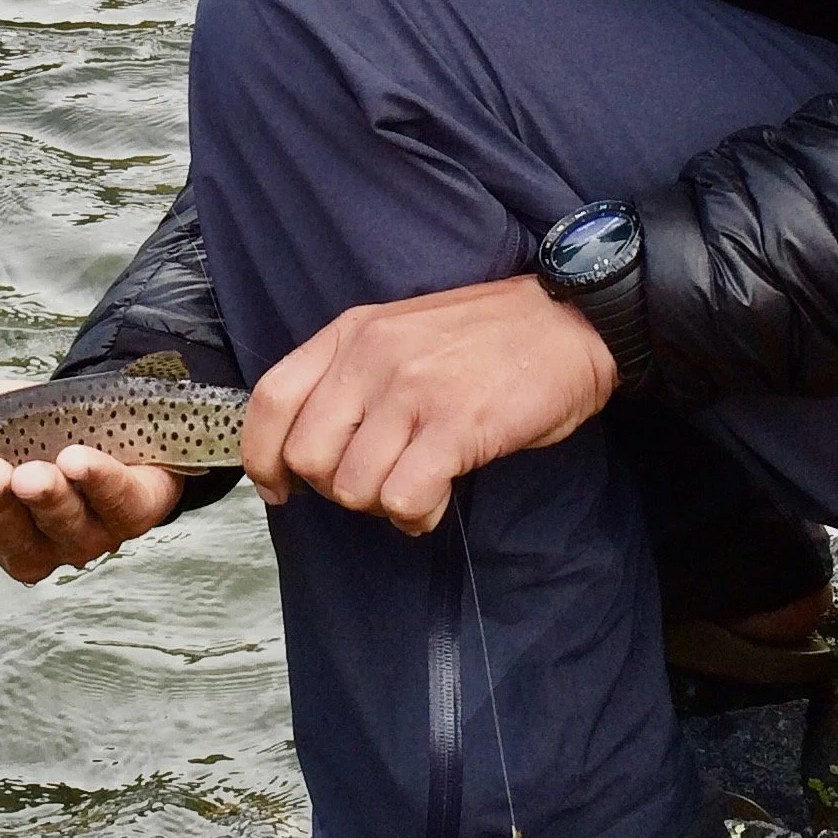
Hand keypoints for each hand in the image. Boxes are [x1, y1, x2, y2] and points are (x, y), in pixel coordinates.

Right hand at [0, 379, 182, 583]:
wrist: (103, 396)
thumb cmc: (18, 421)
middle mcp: (38, 541)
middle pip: (13, 544)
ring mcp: (90, 530)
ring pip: (68, 534)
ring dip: (49, 502)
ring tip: (36, 471)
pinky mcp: (137, 507)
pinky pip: (121, 506)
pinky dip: (103, 486)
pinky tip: (86, 459)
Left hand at [242, 276, 616, 535]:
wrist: (573, 321)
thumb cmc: (492, 337)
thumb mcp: (402, 330)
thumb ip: (352, 374)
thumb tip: (308, 447)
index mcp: (352, 332)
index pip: (271, 400)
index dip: (263, 457)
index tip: (282, 488)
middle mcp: (373, 357)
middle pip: (308, 457)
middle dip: (338, 488)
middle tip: (381, 481)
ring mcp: (414, 390)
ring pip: (353, 488)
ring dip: (384, 504)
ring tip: (419, 485)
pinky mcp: (456, 425)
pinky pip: (404, 499)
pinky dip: (416, 516)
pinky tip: (438, 499)